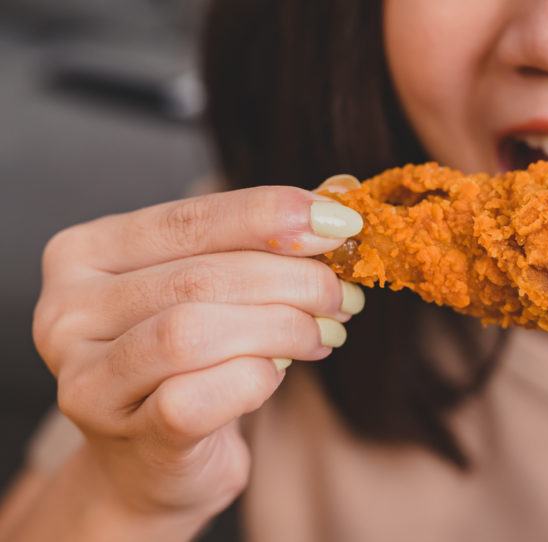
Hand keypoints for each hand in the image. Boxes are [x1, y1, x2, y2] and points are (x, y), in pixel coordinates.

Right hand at [32, 179, 363, 519]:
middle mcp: (67, 311)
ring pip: (196, 332)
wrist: (153, 465)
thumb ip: (262, 240)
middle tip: (342, 295)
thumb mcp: (217, 291)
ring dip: (283, 328)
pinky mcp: (124, 433)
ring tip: (323, 333)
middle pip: (200, 277)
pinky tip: (280, 374)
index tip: (340, 221)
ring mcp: (87, 378)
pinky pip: (200, 397)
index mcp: (86, 254)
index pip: (189, 219)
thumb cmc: (189, 365)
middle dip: (292, 281)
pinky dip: (258, 379)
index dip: (271, 215)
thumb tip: (338, 194)